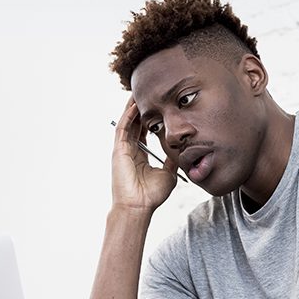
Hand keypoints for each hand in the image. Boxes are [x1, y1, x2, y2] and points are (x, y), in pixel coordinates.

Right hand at [111, 98, 178, 212]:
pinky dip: (128, 116)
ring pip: (127, 122)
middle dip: (139, 108)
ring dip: (132, 107)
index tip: (157, 106)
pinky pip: (123, 128)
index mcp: (140, 156)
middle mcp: (129, 150)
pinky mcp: (118, 150)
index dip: (148, 118)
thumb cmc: (151, 195)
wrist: (139, 206)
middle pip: (133, 123)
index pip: (143, 131)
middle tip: (147, 93)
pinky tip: (134, 104)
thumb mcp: (168, 173)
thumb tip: (181, 151)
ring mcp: (122, 149)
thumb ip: (171, 160)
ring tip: (139, 92)